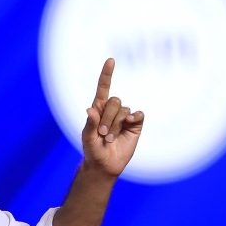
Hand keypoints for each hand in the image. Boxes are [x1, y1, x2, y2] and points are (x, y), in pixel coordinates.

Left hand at [82, 58, 142, 177]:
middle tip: (102, 133)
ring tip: (109, 138)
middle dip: (108, 118)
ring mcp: (124, 117)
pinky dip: (134, 117)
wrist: (105, 165)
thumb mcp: (87, 138)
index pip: (103, 88)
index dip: (107, 74)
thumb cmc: (92, 150)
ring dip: (116, 125)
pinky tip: (130, 123)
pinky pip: (138, 114)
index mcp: (98, 109)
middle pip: (115, 101)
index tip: (111, 60)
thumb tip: (90, 109)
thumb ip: (89, 124)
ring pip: (124, 110)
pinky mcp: (135, 125)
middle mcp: (112, 110)